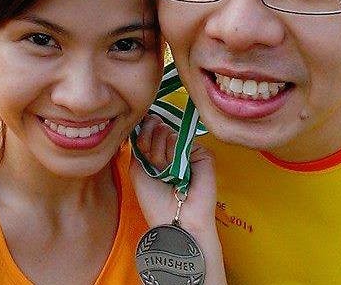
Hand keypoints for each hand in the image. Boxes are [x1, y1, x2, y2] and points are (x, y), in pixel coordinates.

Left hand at [130, 116, 226, 284]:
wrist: (174, 220)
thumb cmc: (154, 201)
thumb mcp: (137, 169)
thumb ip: (139, 144)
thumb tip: (144, 119)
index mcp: (160, 150)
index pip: (151, 126)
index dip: (144, 131)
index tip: (142, 148)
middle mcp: (175, 148)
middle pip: (158, 126)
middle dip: (150, 146)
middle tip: (156, 168)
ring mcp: (189, 150)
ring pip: (168, 132)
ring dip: (160, 155)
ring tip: (167, 174)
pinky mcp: (202, 153)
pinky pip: (182, 140)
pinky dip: (174, 155)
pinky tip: (177, 171)